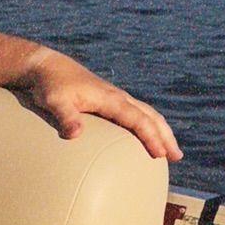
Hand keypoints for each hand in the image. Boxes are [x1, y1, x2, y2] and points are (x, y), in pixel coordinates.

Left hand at [24, 52, 181, 160]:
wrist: (47, 66)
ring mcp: (115, 97)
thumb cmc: (50, 85)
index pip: (137, 119)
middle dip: (165, 136)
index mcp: (109, 98)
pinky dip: (148, 125)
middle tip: (176, 157)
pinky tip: (146, 137)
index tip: (160, 154)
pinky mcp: (109, 100)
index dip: (150, 137)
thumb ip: (65, 117)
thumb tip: (75, 134)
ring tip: (169, 151)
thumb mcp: (54, 102)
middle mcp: (118, 97)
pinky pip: (136, 113)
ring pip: (146, 114)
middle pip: (150, 116)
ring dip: (160, 131)